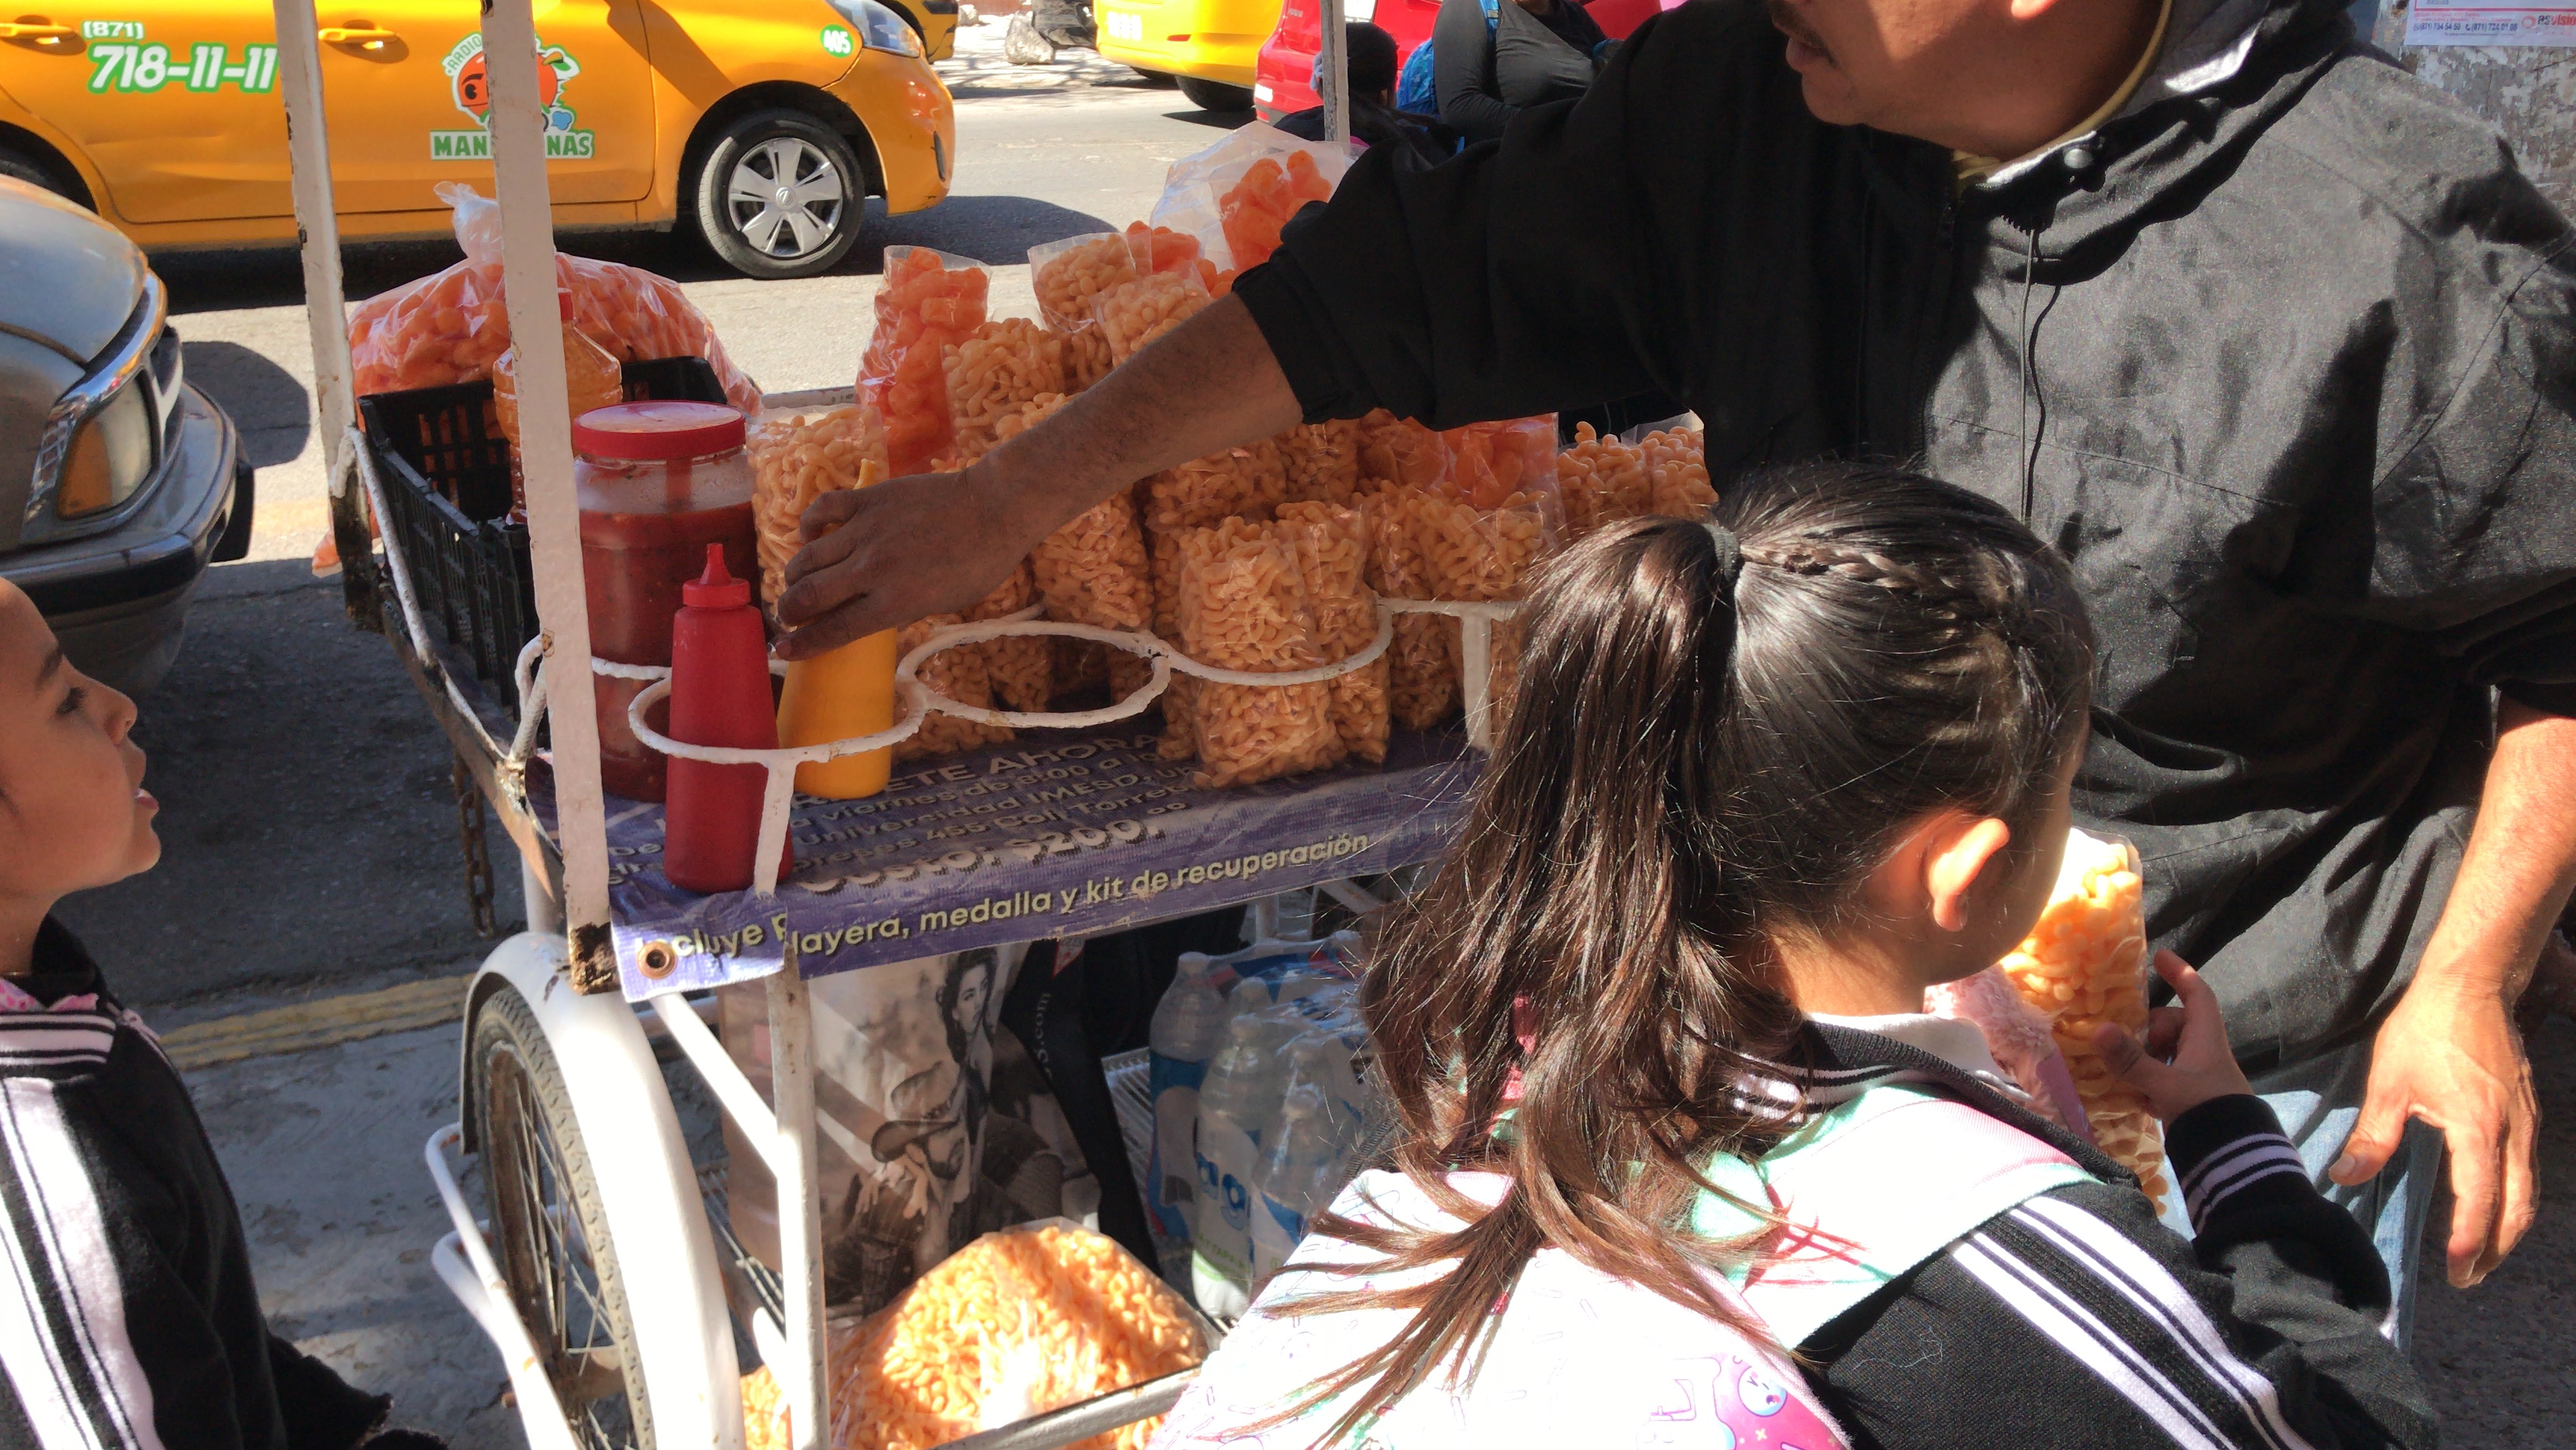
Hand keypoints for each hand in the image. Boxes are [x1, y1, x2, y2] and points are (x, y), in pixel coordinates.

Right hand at [773, 465, 1034, 658]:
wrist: (993, 509)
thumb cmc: (978, 563)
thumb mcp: (943, 603)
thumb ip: (902, 610)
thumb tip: (870, 614)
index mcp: (894, 603)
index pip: (834, 630)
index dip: (802, 645)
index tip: (781, 649)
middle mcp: (872, 569)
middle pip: (810, 594)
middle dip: (788, 609)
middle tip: (786, 614)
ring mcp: (867, 531)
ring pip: (809, 555)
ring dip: (794, 573)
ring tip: (795, 581)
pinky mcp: (869, 499)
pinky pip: (824, 509)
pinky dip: (810, 524)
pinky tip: (811, 535)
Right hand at [2095, 950, 2252, 1121]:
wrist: (2232, 1157)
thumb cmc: (2206, 1110)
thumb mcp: (2164, 1084)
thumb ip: (2131, 1061)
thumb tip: (2098, 1029)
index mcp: (2205, 1039)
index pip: (2197, 995)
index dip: (2181, 973)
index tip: (2160, 956)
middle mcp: (2203, 1053)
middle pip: (2174, 1024)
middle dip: (2149, 1029)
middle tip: (2127, 1039)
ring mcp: (2197, 1077)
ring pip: (2167, 1053)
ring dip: (2145, 1058)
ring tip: (2124, 1071)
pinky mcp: (2190, 1099)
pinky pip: (2164, 1078)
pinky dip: (2148, 1082)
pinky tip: (2133, 1096)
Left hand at [2331, 967, 2537, 1287]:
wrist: (2471, 987)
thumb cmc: (2426, 1030)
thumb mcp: (2388, 1083)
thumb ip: (2372, 1135)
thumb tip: (2345, 1176)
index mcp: (2478, 1129)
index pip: (2480, 1201)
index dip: (2468, 1241)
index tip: (2455, 1270)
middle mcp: (2512, 1132)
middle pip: (2517, 1208)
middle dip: (2496, 1249)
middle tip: (2469, 1277)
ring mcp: (2527, 1122)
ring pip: (2528, 1191)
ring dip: (2510, 1228)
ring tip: (2483, 1255)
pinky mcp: (2529, 1111)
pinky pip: (2528, 1168)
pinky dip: (2516, 1199)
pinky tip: (2497, 1207)